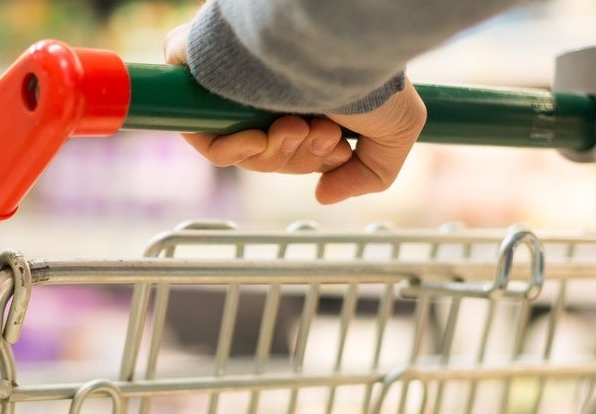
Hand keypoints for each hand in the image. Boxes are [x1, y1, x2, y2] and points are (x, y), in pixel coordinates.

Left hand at [165, 23, 426, 203]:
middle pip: (267, 154)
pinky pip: (202, 135)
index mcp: (305, 94)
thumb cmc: (368, 74)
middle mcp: (268, 87)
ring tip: (299, 127)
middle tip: (321, 134)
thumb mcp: (397, 130)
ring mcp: (233, 83)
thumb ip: (369, 173)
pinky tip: (260, 138)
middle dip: (298, 157)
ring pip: (239, 150)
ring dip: (273, 154)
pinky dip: (231, 150)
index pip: (293, 146)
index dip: (312, 159)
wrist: (334, 37)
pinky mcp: (199, 76)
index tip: (337, 148)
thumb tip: (323, 195)